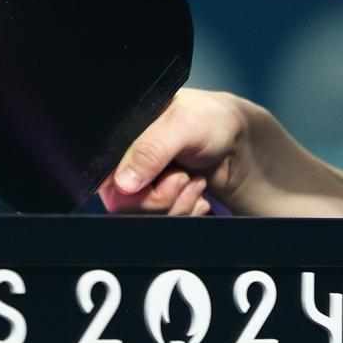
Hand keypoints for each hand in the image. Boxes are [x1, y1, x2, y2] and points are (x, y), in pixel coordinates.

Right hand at [98, 88, 255, 214]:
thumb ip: (152, 150)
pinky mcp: (156, 199)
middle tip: (183, 176)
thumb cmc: (209, 120)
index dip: (132, 190)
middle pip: (124, 205)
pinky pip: (162, 222)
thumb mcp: (183, 125)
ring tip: (194, 180)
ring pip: (145, 217)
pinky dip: (184, 212)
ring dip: (178, 205)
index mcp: (120, 139)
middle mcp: (124, 162)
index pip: (106, 179)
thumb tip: (123, 184)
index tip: (164, 178)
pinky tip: (195, 193)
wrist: (236, 139)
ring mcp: (140, 184)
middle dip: (162, 198)